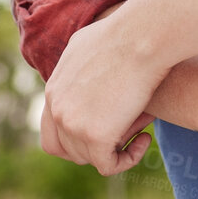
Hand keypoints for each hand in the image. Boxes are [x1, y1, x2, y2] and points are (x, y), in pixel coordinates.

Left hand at [39, 12, 164, 174]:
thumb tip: (82, 69)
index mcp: (53, 91)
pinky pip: (109, 165)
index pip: (52, 132)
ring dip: (114, 150)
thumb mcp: (85, 45)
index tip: (103, 129)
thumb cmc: (124, 33)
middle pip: (68, 150)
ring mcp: (74, 125)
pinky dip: (127, 159)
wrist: (141, 36)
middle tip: (123, 133)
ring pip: (90, 158)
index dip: (76, 138)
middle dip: (95, 147)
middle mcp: (58, 110)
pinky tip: (145, 139)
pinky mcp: (95, 136)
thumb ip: (76, 65)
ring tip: (139, 130)